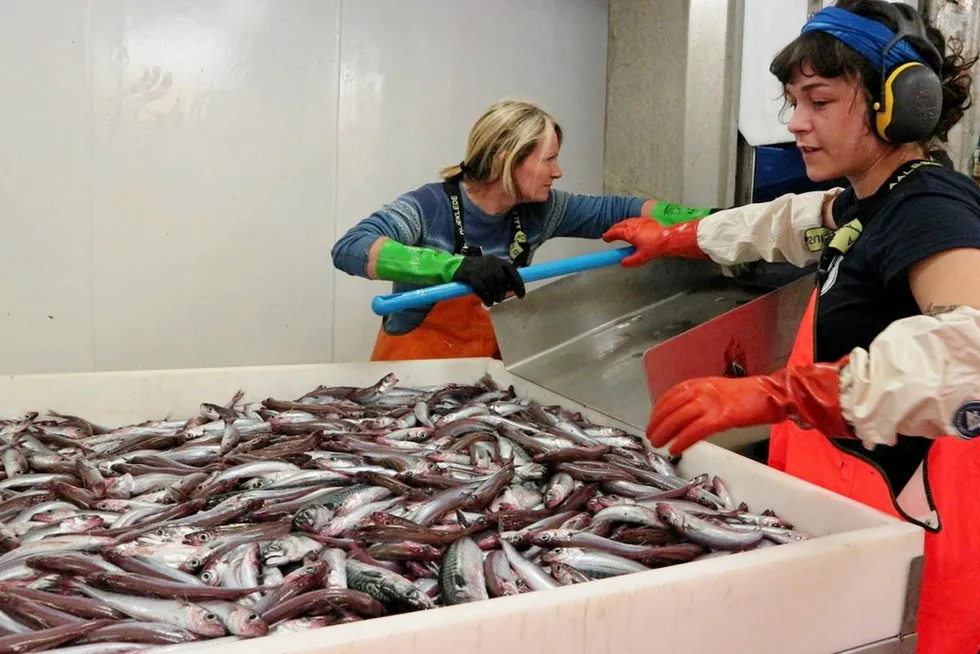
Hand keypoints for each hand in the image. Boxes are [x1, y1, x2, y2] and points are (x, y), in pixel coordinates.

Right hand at [452, 256, 525, 306]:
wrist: (459, 265)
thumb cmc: (480, 270)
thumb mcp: (493, 269)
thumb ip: (503, 277)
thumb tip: (513, 289)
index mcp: (499, 261)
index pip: (513, 272)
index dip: (518, 285)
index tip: (521, 296)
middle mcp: (491, 263)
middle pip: (502, 280)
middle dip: (502, 292)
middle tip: (500, 299)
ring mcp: (481, 269)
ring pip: (492, 285)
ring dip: (495, 296)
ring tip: (494, 301)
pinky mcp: (471, 276)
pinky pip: (482, 289)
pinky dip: (486, 298)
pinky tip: (487, 302)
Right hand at [602, 218, 706, 267]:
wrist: (671, 237)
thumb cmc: (657, 246)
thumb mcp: (642, 257)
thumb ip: (630, 261)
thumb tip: (622, 263)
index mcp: (629, 233)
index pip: (615, 232)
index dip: (608, 235)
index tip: (605, 238)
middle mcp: (633, 224)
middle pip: (619, 225)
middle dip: (613, 229)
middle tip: (610, 234)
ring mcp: (641, 221)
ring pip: (627, 221)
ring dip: (621, 226)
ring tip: (620, 231)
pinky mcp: (648, 220)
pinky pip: (635, 220)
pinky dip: (629, 224)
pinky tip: (633, 228)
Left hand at [646, 360, 850, 454]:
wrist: (774, 394)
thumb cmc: (750, 396)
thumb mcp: (720, 391)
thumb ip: (702, 399)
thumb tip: (685, 415)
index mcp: (702, 383)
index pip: (672, 394)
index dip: (659, 408)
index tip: (652, 420)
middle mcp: (703, 389)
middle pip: (672, 407)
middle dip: (657, 422)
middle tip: (650, 435)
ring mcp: (713, 402)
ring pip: (680, 418)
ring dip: (665, 432)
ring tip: (658, 444)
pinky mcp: (723, 416)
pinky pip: (697, 429)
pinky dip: (684, 439)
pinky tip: (676, 448)